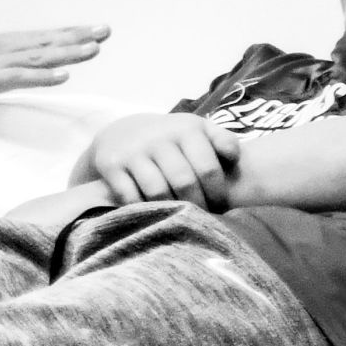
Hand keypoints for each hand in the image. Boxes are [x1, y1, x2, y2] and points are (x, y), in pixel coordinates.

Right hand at [0, 25, 110, 102]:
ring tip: (94, 47)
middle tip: (105, 30)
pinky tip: (63, 75)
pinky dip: (42, 77)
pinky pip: (18, 78)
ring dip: (68, 53)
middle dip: (77, 37)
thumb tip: (6, 72)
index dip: (67, 34)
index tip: (92, 30)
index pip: (40, 38)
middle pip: (45, 43)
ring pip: (38, 58)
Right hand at [88, 111, 240, 205]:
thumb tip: (235, 158)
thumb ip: (223, 140)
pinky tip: (154, 212)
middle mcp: (158, 137)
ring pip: (157, 191)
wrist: (122, 132)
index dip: (217, 193)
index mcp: (185, 128)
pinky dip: (143, 208)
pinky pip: (130, 196)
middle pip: (184, 182)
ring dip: (171, 210)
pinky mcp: (110, 165)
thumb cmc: (171, 138)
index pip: (208, 168)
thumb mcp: (196, 130)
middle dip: (197, 204)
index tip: (221, 207)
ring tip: (180, 217)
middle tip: (203, 217)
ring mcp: (133, 151)